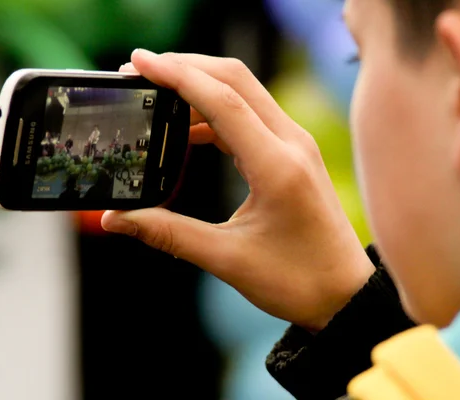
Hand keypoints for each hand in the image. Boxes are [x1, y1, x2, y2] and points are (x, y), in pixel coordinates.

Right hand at [102, 49, 374, 330]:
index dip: (177, 75)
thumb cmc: (296, 280)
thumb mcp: (226, 258)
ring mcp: (295, 144)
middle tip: (141, 71)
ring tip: (157, 97)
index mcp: (277, 165)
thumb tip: (116, 219)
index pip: (222, 100)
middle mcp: (291, 143)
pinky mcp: (292, 152)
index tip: (138, 62)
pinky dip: (215, 111)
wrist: (344, 292)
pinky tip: (188, 130)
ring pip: (243, 92)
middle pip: (234, 79)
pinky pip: (249, 115)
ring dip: (200, 86)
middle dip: (185, 67)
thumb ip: (167, 233)